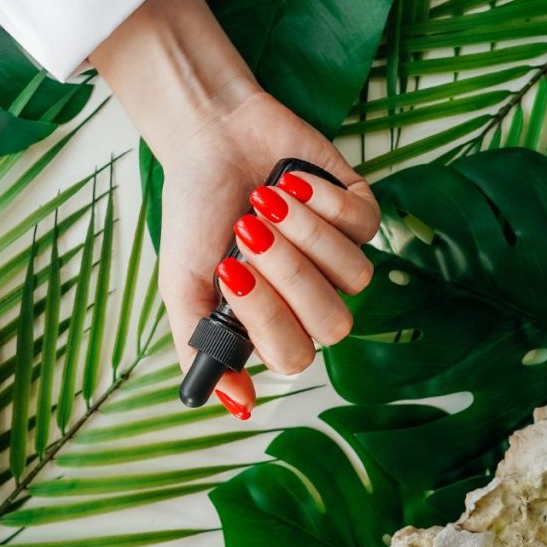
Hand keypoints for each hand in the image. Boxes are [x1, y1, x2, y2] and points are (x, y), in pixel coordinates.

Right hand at [158, 90, 378, 416]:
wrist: (210, 140)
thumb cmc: (195, 212)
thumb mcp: (181, 283)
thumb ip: (199, 345)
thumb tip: (237, 406)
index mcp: (270, 321)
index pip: (293, 357)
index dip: (268, 318)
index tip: (230, 271)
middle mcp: (310, 297)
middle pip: (333, 323)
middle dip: (290, 273)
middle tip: (249, 230)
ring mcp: (339, 256)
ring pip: (355, 275)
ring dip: (306, 232)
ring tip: (266, 199)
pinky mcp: (359, 212)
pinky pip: (365, 224)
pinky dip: (325, 201)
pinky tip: (292, 181)